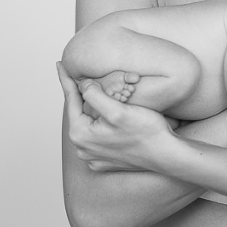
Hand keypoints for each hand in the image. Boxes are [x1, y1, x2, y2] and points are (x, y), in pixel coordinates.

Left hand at [58, 62, 172, 172]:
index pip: (70, 100)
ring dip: (95, 111)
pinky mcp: (104, 161)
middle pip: (80, 113)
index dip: (66, 80)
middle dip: (84, 96)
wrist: (167, 155)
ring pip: (89, 126)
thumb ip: (95, 95)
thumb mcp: (118, 109)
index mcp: (81, 135)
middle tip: (83, 78)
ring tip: (102, 96)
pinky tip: (111, 119)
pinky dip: (101, 126)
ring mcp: (93, 157)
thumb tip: (83, 85)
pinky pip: (97, 138)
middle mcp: (83, 149)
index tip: (59, 64)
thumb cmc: (147, 133)